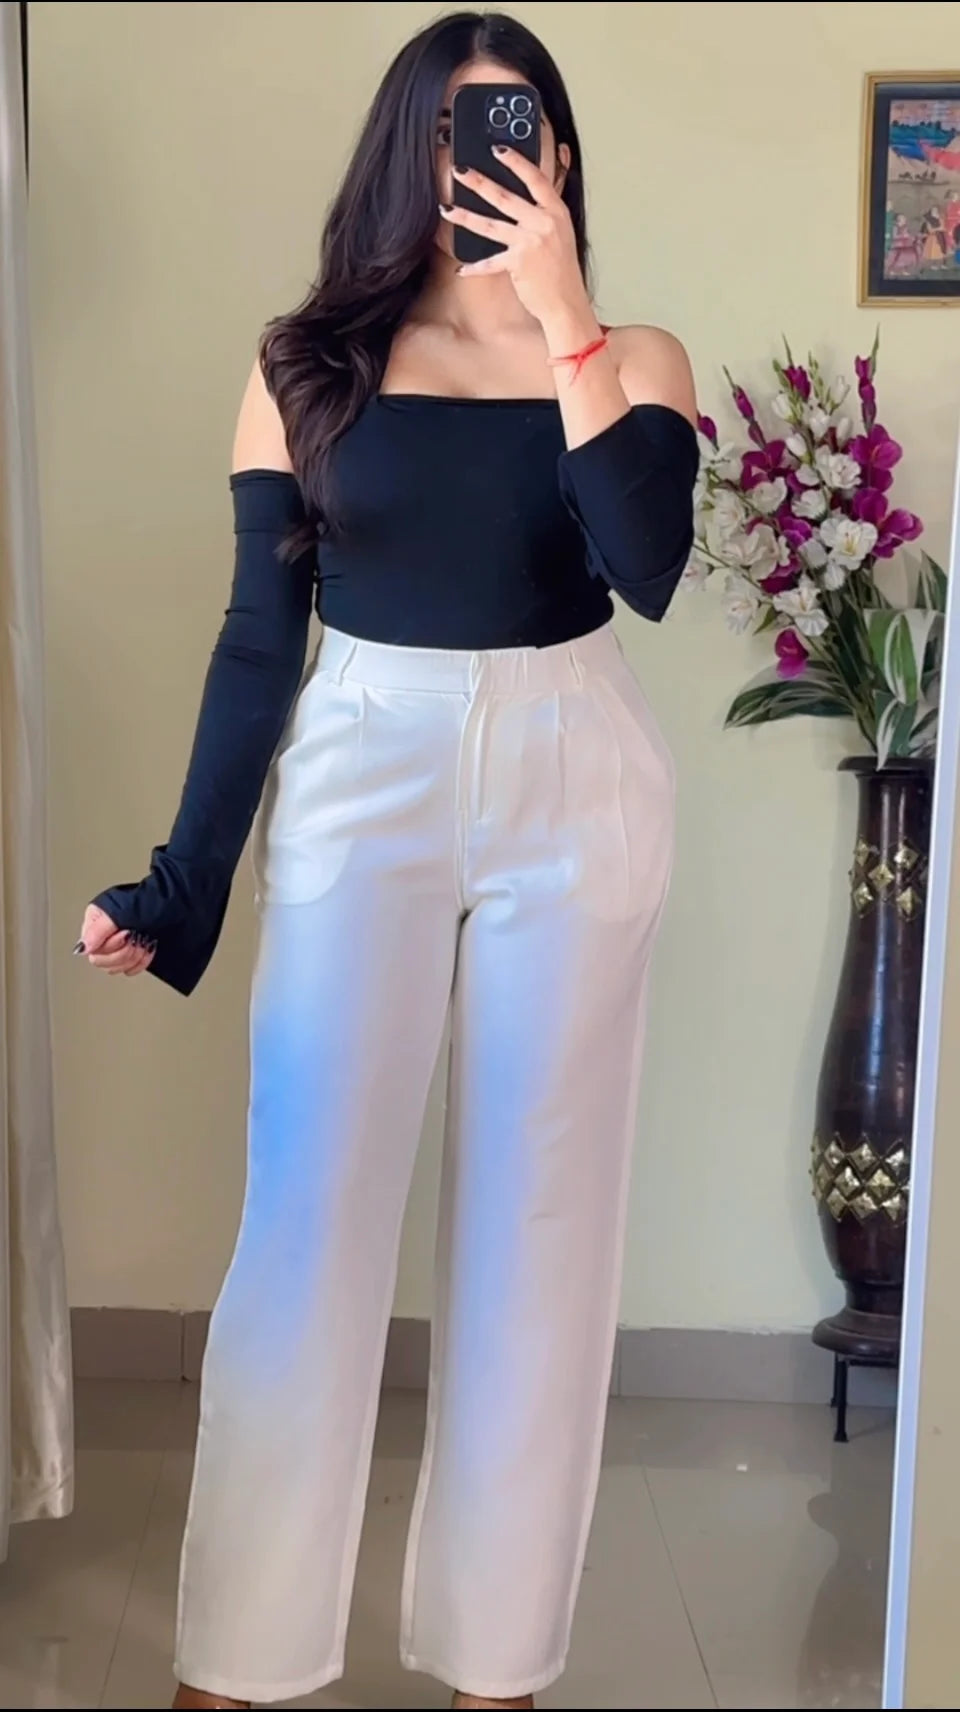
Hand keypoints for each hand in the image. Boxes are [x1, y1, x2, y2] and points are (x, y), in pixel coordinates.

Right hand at [76, 904, 154, 976]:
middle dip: (123, 953)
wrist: (173, 905)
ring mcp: (117, 946)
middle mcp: (103, 934)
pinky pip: (128, 970)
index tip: (126, 934)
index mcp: (96, 920)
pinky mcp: (130, 955)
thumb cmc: (149, 902)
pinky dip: (140, 963)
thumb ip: (98, 930)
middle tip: (135, 938)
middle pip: (100, 961)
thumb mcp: (121, 912)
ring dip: (133, 958)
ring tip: (143, 942)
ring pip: (114, 968)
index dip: (110, 945)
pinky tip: (147, 950)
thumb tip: (82, 947)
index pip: (92, 948)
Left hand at [441, 147, 597, 343]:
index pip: (535, 178)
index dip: (516, 161)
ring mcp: (530, 242)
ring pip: (490, 225)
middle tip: (459, 171)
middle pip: (505, 197)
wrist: (567, 301)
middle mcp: (544, 223)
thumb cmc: (562, 269)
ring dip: (465, 216)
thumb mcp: (562, 231)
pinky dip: (475, 267)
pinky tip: (461, 268)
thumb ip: (548, 206)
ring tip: (446, 208)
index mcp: (556, 211)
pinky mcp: (518, 263)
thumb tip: (541, 177)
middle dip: (479, 182)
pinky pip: (490, 262)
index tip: (498, 149)